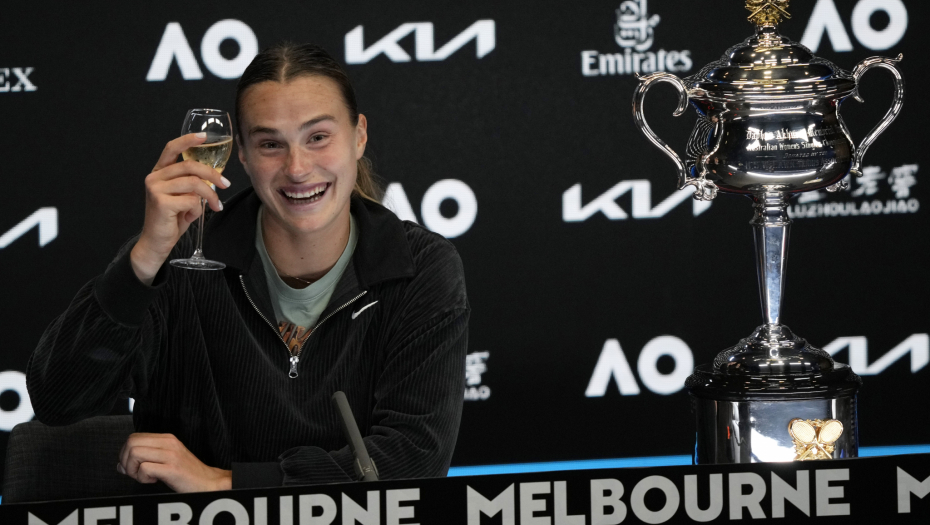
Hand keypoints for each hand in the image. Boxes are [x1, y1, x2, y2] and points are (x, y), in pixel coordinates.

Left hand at [117, 432, 231, 492]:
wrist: (207, 482)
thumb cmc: (186, 474)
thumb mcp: (166, 459)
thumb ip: (145, 458)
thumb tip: (120, 465)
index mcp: (167, 438)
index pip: (133, 437)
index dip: (125, 454)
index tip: (132, 467)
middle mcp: (168, 442)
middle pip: (131, 443)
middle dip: (126, 461)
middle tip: (136, 473)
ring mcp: (171, 454)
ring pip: (135, 453)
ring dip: (133, 470)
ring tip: (144, 477)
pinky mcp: (172, 468)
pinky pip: (144, 468)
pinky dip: (142, 478)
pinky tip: (154, 481)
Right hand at [130, 133, 231, 283]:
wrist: (157, 242)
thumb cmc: (171, 219)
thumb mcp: (183, 197)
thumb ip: (192, 184)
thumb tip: (215, 178)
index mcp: (159, 173)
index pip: (172, 148)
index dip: (188, 140)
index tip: (204, 137)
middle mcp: (154, 177)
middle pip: (190, 166)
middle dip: (213, 174)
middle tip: (226, 184)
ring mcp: (155, 189)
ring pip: (194, 183)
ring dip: (210, 195)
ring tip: (215, 206)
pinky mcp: (161, 202)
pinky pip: (191, 200)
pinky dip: (198, 209)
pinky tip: (191, 216)